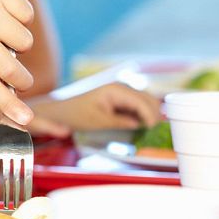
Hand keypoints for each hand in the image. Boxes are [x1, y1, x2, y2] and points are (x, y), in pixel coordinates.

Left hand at [0, 0, 34, 126]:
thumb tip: (19, 107)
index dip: (9, 105)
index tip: (26, 119)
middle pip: (11, 68)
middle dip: (23, 80)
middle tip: (22, 81)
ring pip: (25, 41)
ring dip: (19, 45)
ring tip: (0, 37)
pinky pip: (27, 15)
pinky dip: (21, 19)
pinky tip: (3, 15)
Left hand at [30, 83, 162, 131]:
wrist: (63, 112)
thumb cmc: (77, 114)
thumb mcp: (98, 121)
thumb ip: (120, 122)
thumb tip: (140, 124)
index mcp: (116, 89)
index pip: (141, 101)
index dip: (150, 115)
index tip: (152, 129)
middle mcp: (122, 87)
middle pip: (148, 99)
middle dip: (154, 113)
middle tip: (155, 131)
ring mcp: (123, 93)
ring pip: (146, 101)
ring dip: (150, 113)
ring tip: (151, 129)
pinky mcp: (121, 99)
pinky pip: (138, 106)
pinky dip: (143, 114)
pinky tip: (143, 125)